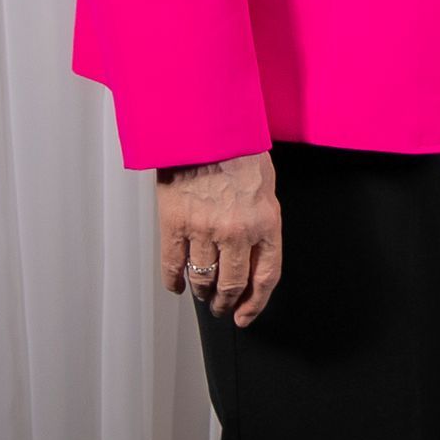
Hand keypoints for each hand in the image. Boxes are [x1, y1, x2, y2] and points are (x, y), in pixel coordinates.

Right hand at [156, 152, 281, 325]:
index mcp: (265, 221)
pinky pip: (173, 264)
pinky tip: (176, 285)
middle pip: (232, 284)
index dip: (255, 302)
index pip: (266, 276)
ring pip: (203, 277)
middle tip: (221, 308)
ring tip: (202, 294)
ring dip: (203, 292)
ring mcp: (204, 228)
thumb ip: (261, 218)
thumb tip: (254, 250)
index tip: (246, 315)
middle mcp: (237, 231)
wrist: (205, 124)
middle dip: (226, 302)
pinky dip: (174, 280)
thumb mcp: (264, 183)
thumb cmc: (237, 147)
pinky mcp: (175, 222)